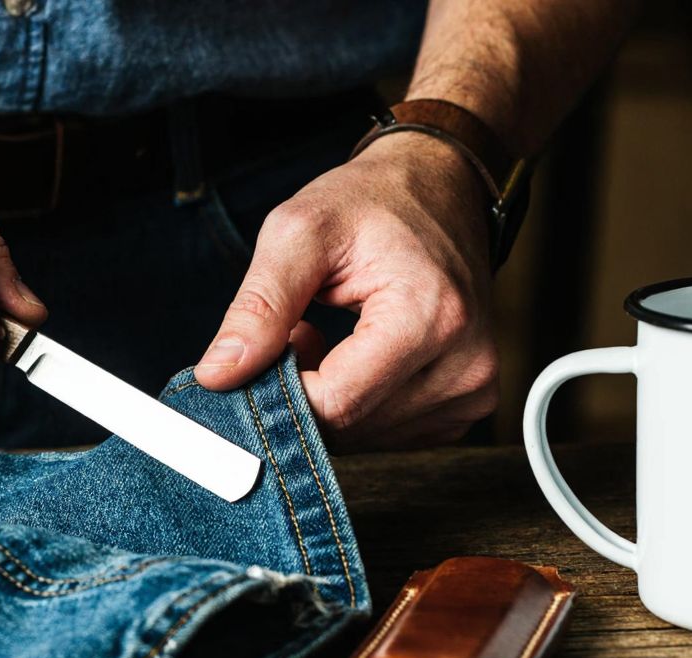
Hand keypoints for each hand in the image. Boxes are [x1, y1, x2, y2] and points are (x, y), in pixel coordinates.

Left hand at [194, 132, 498, 450]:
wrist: (440, 188)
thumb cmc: (370, 203)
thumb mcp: (298, 234)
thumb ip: (257, 308)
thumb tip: (217, 376)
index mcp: (431, 317)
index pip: (335, 402)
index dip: (282, 387)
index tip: (268, 345)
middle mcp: (467, 364)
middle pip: (349, 425)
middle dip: (303, 390)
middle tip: (296, 329)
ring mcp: (474, 389)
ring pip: (364, 435)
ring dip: (329, 396)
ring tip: (327, 336)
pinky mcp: (469, 404)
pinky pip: (389, 432)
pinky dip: (358, 403)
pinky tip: (355, 357)